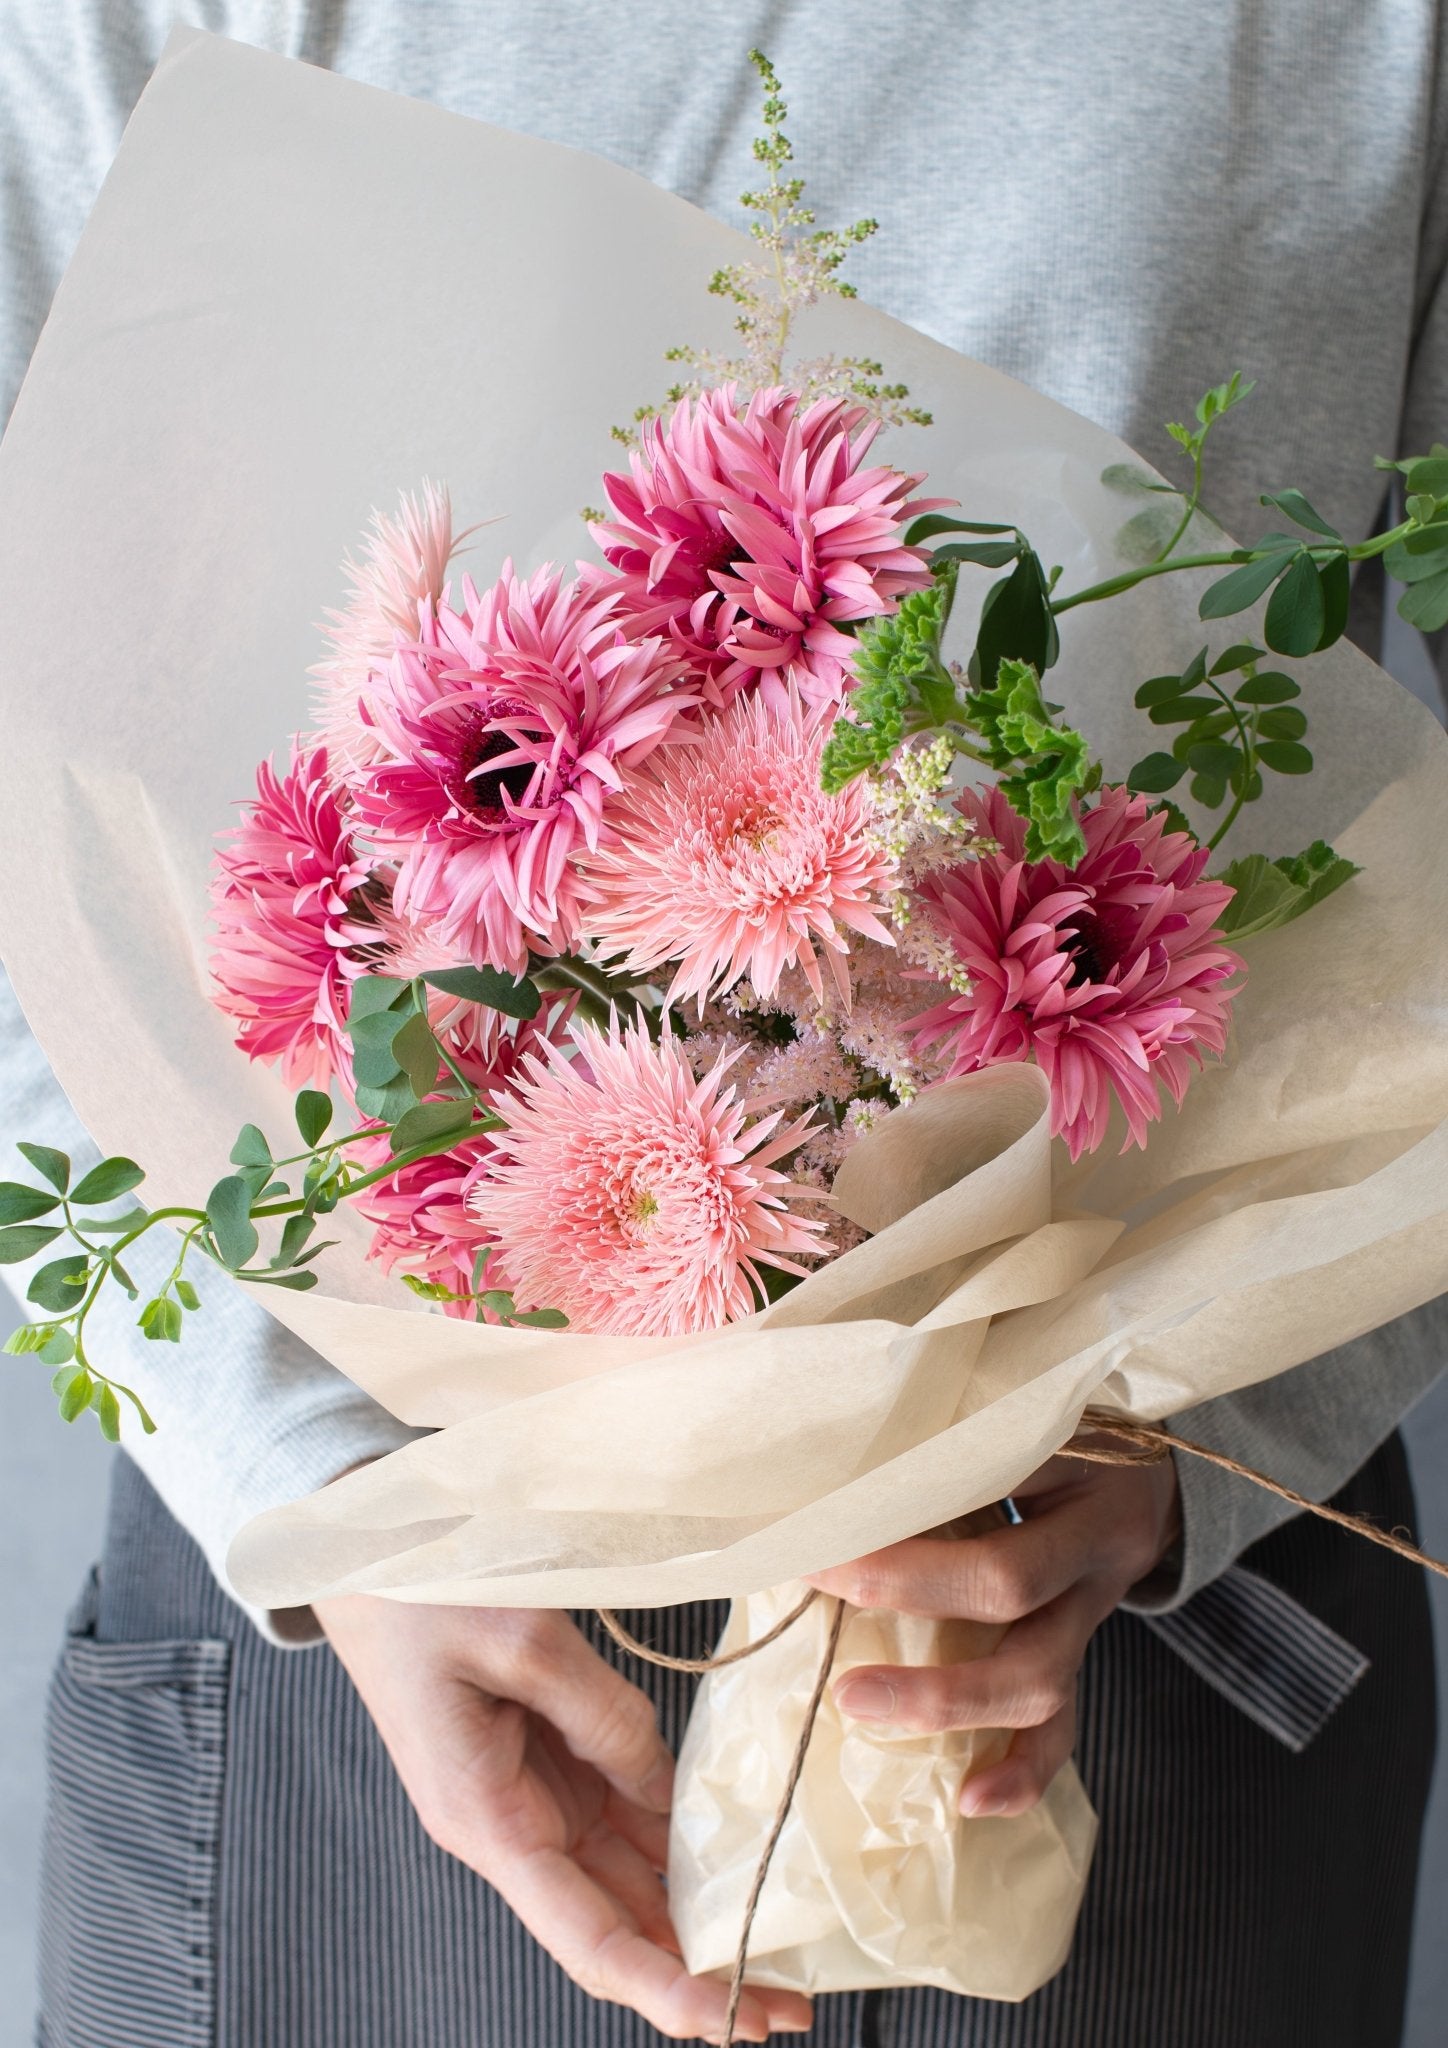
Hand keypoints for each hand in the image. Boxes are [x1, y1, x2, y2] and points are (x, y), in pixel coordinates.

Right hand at [315, 1597, 813, 2043]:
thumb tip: (669, 1788)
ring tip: (776, 1947)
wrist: (367, 1549)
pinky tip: (730, 1856)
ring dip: (693, 1915)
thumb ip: (606, 1718)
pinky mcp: (541, 1757)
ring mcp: (525, 1794)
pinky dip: (672, 1842)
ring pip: (622, 1875)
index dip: (661, 1988)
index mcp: (486, 1818)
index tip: (729, 2021)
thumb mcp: (525, 1641)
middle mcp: (508, 1826)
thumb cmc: (422, 1593)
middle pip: (615, 1923)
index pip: (586, 1938)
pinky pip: (617, 1812)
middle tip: (790, 2005)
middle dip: (699, 1970)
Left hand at [806, 1451, 1179, 1818]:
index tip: (821, 1507)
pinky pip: (1065, 1725)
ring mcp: (1097, 1608)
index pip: (983, 1474)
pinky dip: (1021, 1768)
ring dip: (947, 1697)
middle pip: (1006, 1579)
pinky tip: (970, 1800)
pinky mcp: (1085, 1653)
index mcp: (1075, 1459)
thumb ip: (951, 1432)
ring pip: (1040, 1672)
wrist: (1159, 1473)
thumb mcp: (1021, 1407)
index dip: (901, 1496)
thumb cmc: (1065, 1434)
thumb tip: (834, 1467)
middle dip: (905, 1589)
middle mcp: (1095, 1539)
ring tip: (857, 1701)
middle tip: (822, 1583)